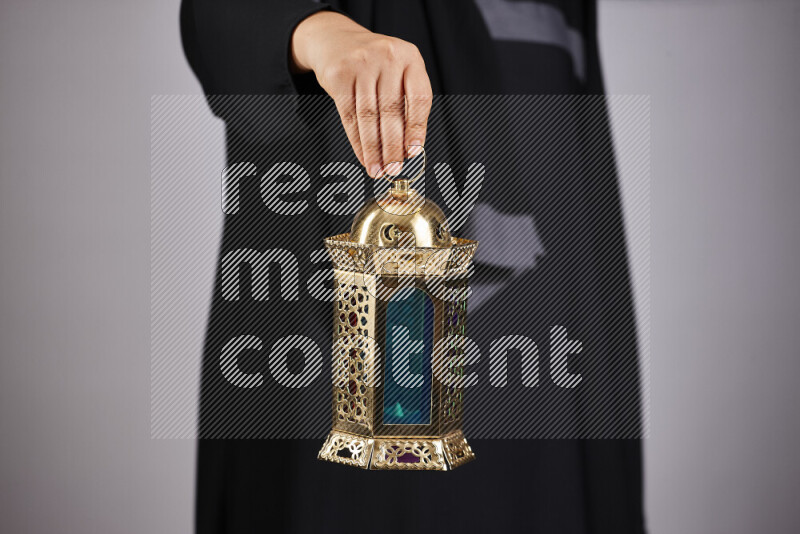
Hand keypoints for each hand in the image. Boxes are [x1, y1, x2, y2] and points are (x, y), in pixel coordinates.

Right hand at [291, 11, 431, 177]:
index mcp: (410, 57)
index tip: (414, 151)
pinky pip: (349, 115)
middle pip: (391, 110)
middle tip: (394, 168)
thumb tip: (409, 148)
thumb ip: (407, 104)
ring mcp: (361, 63)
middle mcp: (387, 56)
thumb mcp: (397, 73)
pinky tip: (363, 156)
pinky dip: (357, 142)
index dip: (417, 127)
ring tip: (378, 169)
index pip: (418, 97)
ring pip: (369, 116)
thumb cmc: (374, 65)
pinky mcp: (339, 74)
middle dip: (393, 146)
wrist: (336, 41)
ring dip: (374, 149)